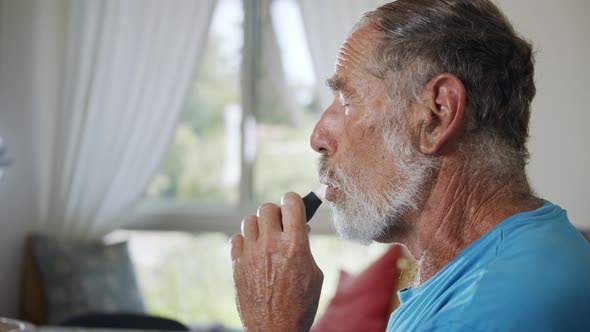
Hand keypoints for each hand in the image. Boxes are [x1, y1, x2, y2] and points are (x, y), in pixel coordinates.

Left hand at [230, 192, 323, 331]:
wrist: (275, 330)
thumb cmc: (300, 306)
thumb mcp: (314, 274)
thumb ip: (305, 247)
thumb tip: (300, 229)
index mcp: (295, 245)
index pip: (291, 202)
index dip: (293, 201)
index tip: (294, 206)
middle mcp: (271, 245)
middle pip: (267, 207)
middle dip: (276, 214)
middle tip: (280, 226)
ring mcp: (251, 254)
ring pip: (249, 220)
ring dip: (260, 226)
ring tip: (266, 240)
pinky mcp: (236, 264)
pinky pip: (236, 238)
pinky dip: (245, 241)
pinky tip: (253, 252)